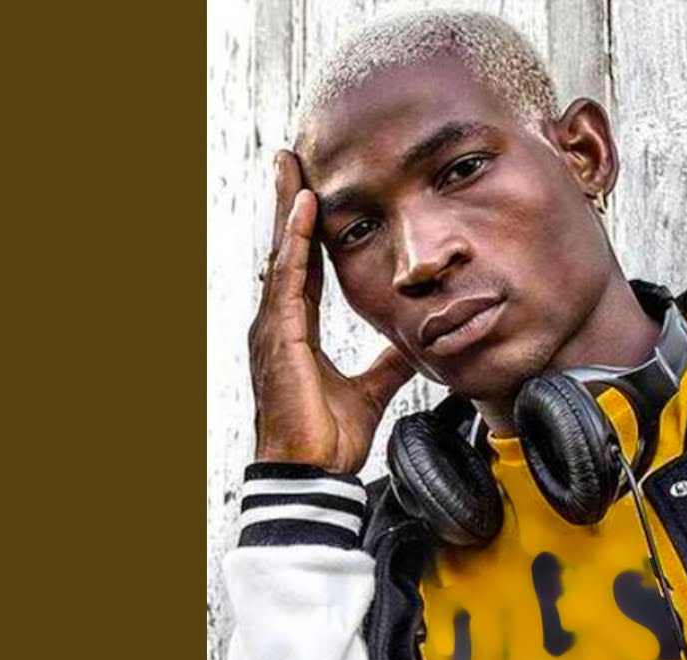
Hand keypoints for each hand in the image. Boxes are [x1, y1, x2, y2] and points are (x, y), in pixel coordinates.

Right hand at [248, 150, 415, 472]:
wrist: (314, 474)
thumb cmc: (330, 439)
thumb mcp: (370, 389)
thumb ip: (387, 363)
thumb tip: (413, 342)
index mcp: (297, 329)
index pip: (304, 265)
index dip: (307, 228)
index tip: (312, 190)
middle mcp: (279, 321)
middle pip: (285, 249)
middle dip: (288, 202)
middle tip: (291, 157)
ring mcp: (273, 328)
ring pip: (282, 254)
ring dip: (287, 208)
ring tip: (292, 167)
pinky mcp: (279, 337)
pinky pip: (288, 279)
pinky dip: (295, 242)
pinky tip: (303, 209)